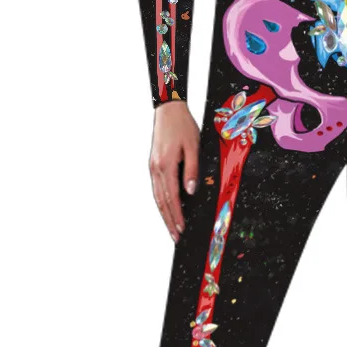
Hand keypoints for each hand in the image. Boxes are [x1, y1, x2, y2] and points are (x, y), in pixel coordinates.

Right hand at [149, 101, 200, 240]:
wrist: (168, 110)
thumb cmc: (182, 126)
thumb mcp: (193, 146)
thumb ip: (192, 170)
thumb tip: (190, 192)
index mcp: (166, 165)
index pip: (172, 197)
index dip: (177, 215)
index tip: (182, 229)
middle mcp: (156, 169)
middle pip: (162, 202)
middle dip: (169, 221)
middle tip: (175, 237)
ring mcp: (152, 167)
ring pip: (157, 197)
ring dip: (164, 214)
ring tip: (171, 228)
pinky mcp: (153, 165)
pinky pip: (156, 188)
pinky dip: (161, 202)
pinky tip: (166, 209)